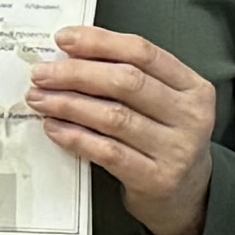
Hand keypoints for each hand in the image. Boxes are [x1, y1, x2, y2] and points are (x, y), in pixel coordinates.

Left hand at [30, 26, 220, 234]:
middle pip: (127, 82)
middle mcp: (190, 117)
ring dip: (69, 104)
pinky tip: (55, 128)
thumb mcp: (163, 103)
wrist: (186, 194)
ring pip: (114, 117)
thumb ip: (130, 78)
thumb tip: (72, 56)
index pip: (143, 53)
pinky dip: (76, 137)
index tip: (65, 39)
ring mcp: (176, 150)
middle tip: (42, 74)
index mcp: (194, 88)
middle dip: (76, 73)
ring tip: (40, 99)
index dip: (100, 42)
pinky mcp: (156, 179)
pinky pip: (107, 151)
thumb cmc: (165, 140)